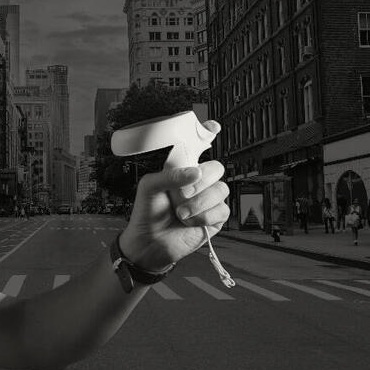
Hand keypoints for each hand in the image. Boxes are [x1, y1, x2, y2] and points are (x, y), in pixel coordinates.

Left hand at [119, 138, 229, 270]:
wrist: (149, 242)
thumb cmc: (146, 212)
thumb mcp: (150, 187)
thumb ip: (170, 175)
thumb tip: (197, 173)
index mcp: (183, 169)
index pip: (200, 147)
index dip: (208, 134)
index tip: (213, 127)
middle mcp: (198, 182)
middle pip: (217, 168)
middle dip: (201, 182)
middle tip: (182, 194)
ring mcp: (208, 199)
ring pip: (221, 190)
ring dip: (200, 202)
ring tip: (182, 213)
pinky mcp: (215, 218)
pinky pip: (222, 210)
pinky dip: (204, 216)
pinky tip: (190, 222)